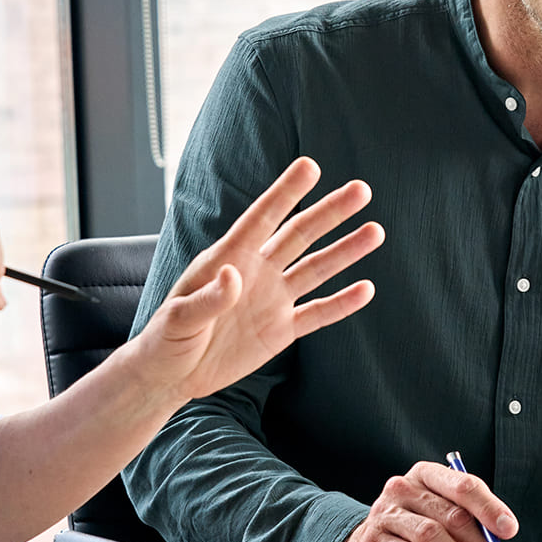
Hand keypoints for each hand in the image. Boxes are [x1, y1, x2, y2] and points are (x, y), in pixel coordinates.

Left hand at [135, 156, 383, 401]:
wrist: (172, 375)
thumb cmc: (165, 339)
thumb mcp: (178, 318)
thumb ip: (207, 298)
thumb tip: (234, 276)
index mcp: (228, 257)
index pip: (262, 218)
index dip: (285, 192)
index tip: (310, 166)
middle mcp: (257, 271)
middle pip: (300, 235)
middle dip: (330, 212)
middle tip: (361, 190)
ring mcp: (272, 299)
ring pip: (316, 268)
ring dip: (345, 251)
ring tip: (376, 231)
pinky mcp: (281, 330)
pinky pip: (318, 313)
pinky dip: (342, 303)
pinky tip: (366, 289)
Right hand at [327, 460, 518, 541]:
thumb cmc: (412, 529)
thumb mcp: (439, 517)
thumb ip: (469, 526)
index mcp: (426, 475)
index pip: (462, 485)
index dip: (489, 507)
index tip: (509, 530)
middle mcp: (403, 488)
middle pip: (450, 514)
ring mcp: (385, 514)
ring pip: (431, 536)